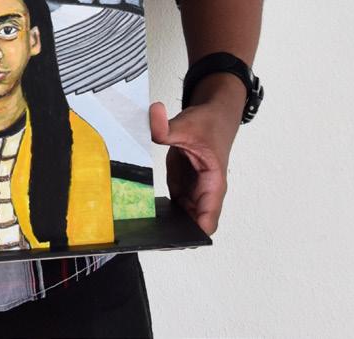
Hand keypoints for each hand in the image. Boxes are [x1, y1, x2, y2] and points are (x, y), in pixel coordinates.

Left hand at [149, 92, 241, 235]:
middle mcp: (203, 192)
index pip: (207, 220)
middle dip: (174, 233)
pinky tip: (142, 211)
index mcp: (212, 183)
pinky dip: (160, 210)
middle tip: (148, 235)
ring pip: (181, 218)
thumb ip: (167, 126)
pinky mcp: (181, 185)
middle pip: (192, 224)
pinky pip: (173, 205)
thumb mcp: (188, 124)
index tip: (174, 239)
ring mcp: (192, 190)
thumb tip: (153, 114)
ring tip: (141, 226)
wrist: (212, 118)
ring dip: (165, 223)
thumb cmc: (210, 126)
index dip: (194, 234)